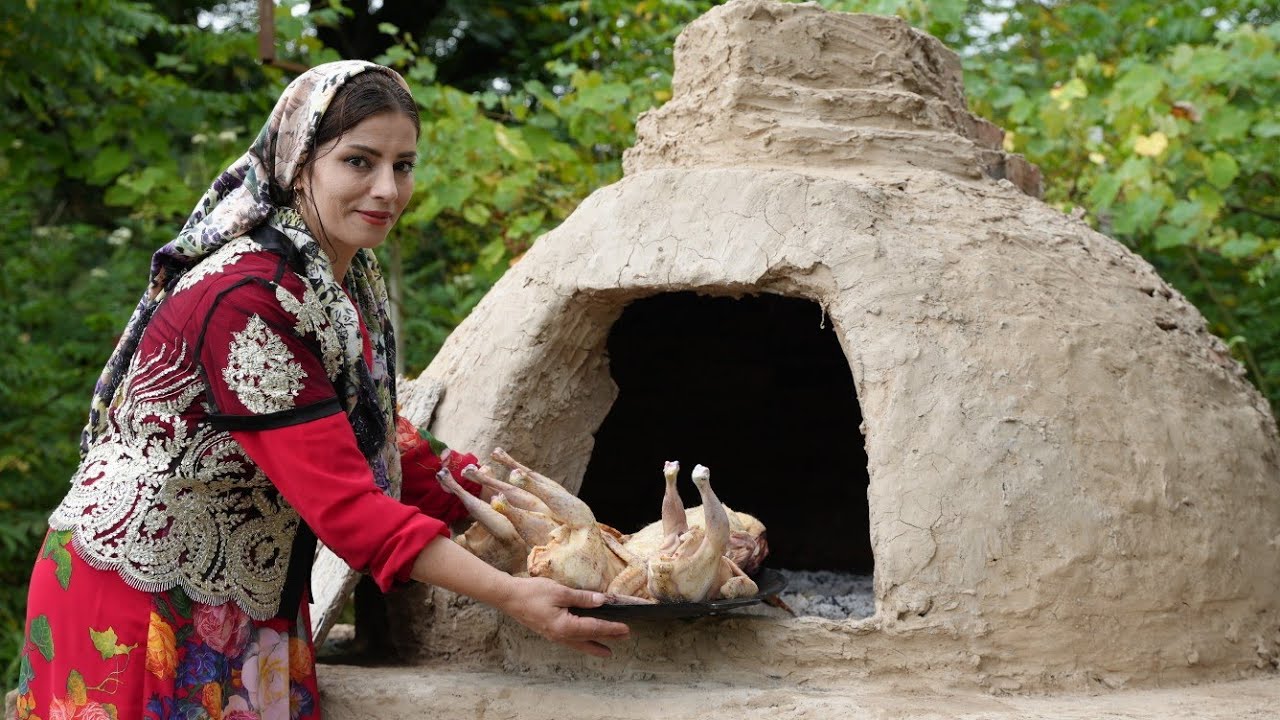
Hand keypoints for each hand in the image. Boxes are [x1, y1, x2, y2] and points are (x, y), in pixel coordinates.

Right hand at [494, 576, 630, 657]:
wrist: (509, 597)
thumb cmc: (533, 593)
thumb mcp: (560, 592)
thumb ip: (582, 598)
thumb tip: (602, 601)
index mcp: (565, 627)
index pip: (594, 628)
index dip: (611, 628)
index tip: (625, 629)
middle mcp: (560, 635)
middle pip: (589, 639)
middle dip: (607, 639)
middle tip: (624, 638)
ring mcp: (553, 636)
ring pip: (579, 644)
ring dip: (594, 645)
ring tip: (607, 651)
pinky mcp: (548, 632)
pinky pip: (570, 641)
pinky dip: (581, 642)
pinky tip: (583, 641)